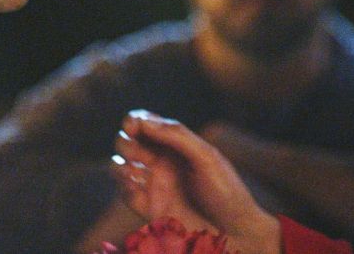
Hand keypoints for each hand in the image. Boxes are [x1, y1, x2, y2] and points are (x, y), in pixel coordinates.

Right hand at [112, 110, 281, 253]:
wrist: (233, 231)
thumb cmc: (226, 190)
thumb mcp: (206, 156)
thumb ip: (176, 136)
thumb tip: (145, 121)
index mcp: (176, 144)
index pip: (146, 123)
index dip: (134, 121)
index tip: (133, 126)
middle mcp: (162, 161)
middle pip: (128, 142)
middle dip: (126, 143)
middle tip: (138, 153)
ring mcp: (154, 184)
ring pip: (120, 166)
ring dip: (120, 165)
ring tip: (135, 171)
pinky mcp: (149, 208)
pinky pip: (125, 193)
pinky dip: (124, 187)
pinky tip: (136, 187)